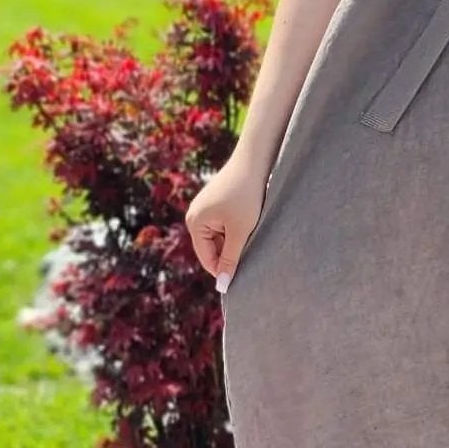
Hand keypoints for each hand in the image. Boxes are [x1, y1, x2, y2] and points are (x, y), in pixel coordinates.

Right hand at [184, 152, 269, 292]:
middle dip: (230, 254)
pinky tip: (250, 224)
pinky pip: (223, 226)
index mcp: (195, 223)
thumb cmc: (247, 196)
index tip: (246, 277)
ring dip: (235, 241)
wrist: (254, 161)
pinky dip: (235, 230)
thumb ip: (231, 259)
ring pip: (219, 238)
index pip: (208, 259)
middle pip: (212, 249)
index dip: (225, 271)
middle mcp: (194, 216)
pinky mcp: (214, 203)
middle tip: (253, 253)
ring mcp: (203, 208)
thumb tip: (222, 286)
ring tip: (252, 234)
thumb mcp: (240, 231)